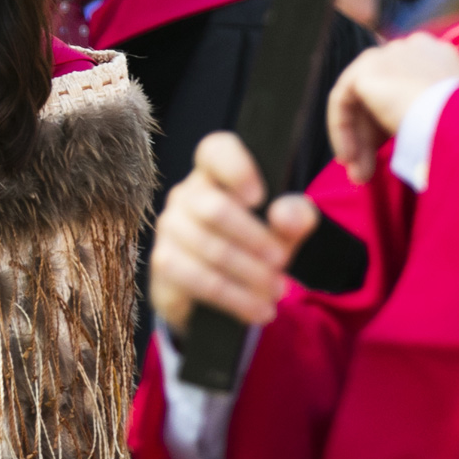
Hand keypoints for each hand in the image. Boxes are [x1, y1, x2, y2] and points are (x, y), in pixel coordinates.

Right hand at [150, 132, 319, 333]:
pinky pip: (197, 279)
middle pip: (214, 208)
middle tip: (282, 261)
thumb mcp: (285, 230)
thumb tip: (286, 215)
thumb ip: (295, 217)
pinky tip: (257, 309)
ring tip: (277, 291)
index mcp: (216, 172)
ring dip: (248, 274)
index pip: (215, 150)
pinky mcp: (163, 263)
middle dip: (254, 239)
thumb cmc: (257, 242)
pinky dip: (233, 297)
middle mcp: (186, 195)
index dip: (236, 169)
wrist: (226, 290)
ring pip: (208, 248)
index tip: (260, 198)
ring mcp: (170, 228)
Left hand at [328, 35, 458, 184]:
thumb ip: (424, 114)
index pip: (405, 87)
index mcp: (437, 56)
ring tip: (360, 175)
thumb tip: (403, 131)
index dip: (392, 124)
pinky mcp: (365, 69)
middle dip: (371, 138)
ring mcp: (387, 55)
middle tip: (367, 174)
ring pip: (361, 101)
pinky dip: (342, 131)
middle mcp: (411, 48)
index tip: (390, 154)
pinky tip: (350, 157)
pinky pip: (343, 101)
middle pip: (380, 95)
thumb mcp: (449, 117)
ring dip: (358, 140)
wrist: (455, 120)